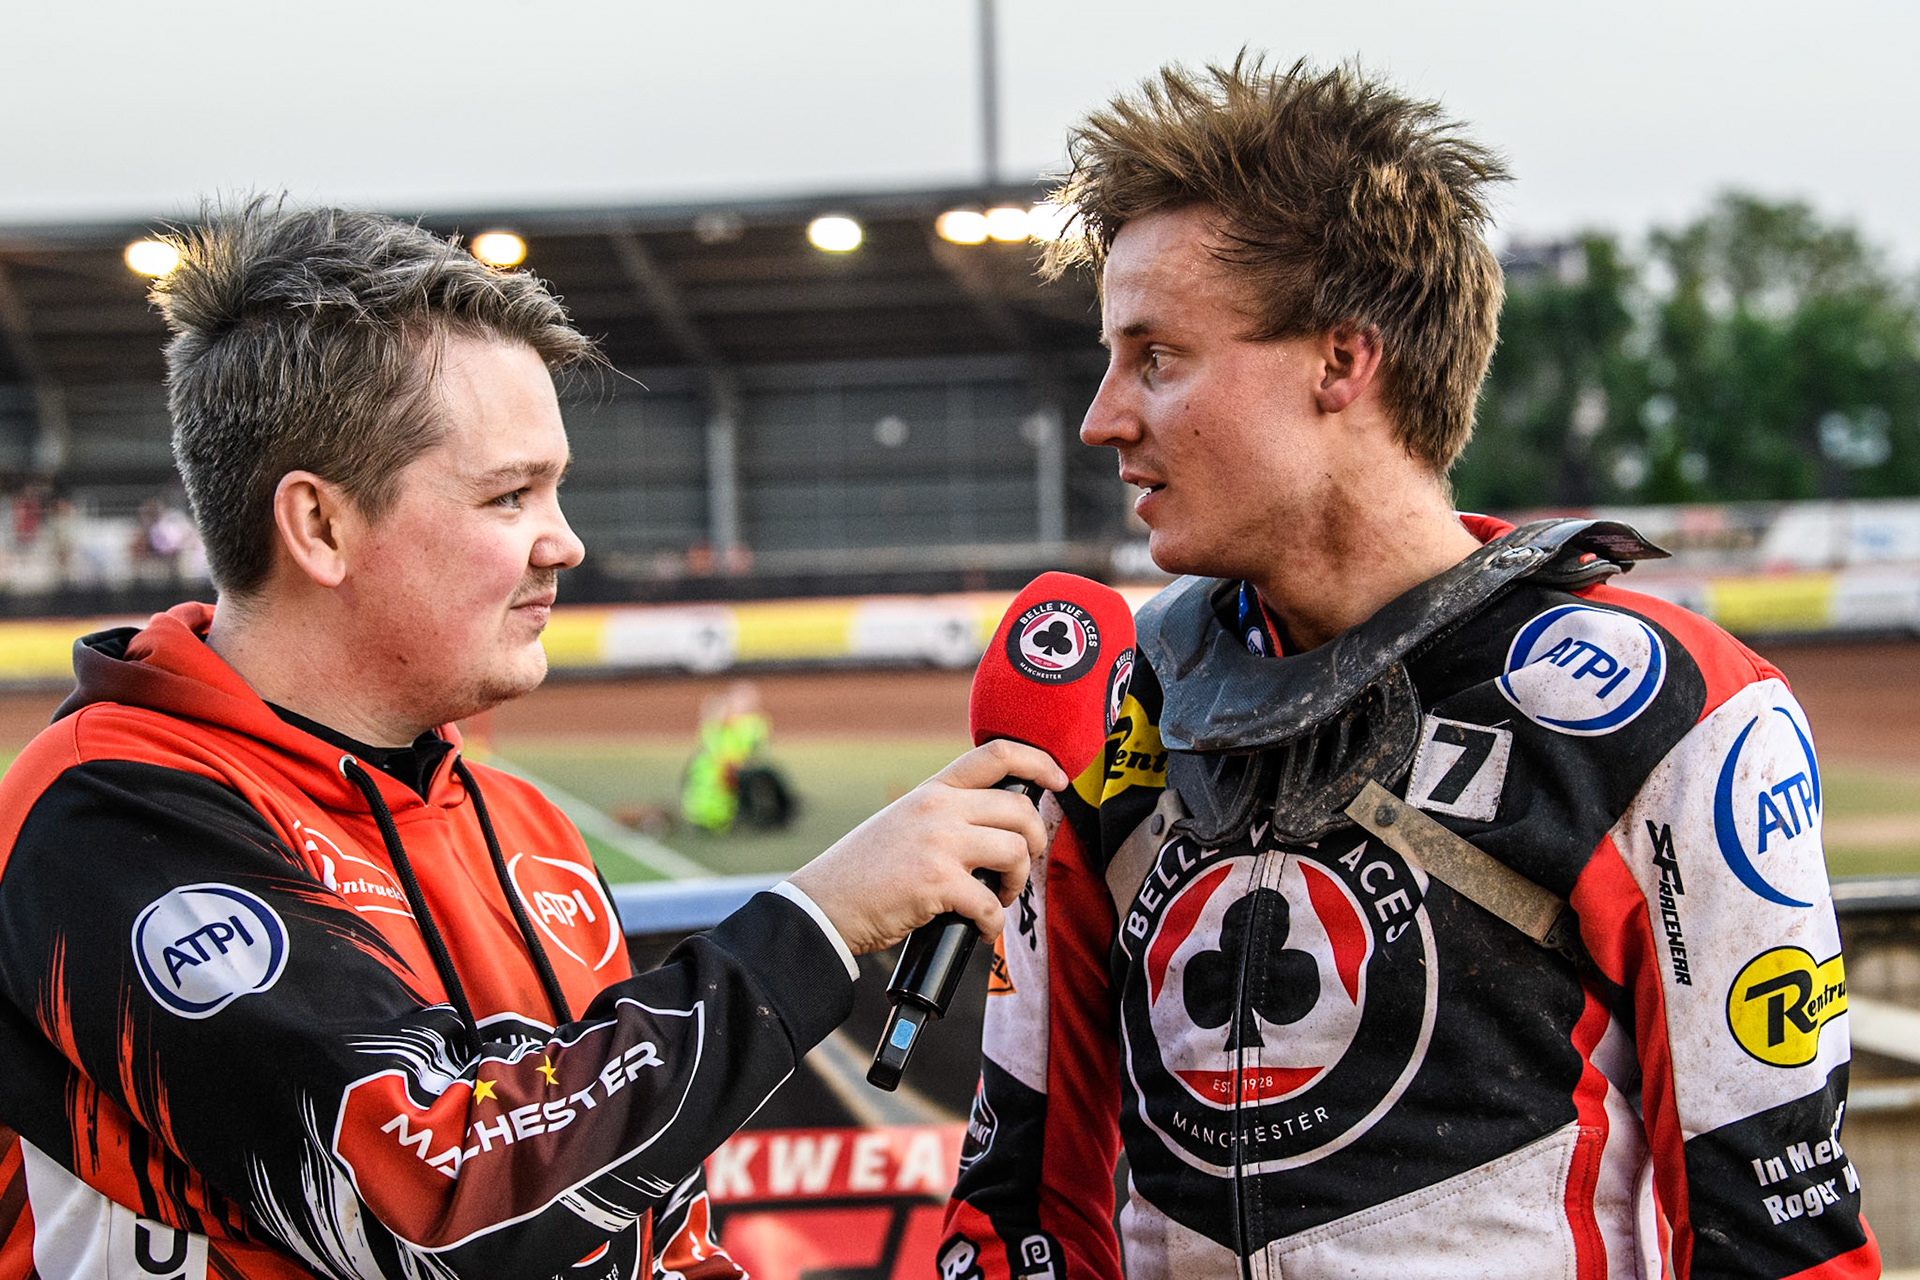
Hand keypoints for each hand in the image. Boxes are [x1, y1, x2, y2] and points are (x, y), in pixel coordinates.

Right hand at [787, 739, 1067, 954]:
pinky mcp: (937, 883)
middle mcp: (938, 809)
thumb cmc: (864, 872)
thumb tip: (995, 831)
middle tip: (1023, 866)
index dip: (1039, 762)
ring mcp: (939, 843)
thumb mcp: (904, 821)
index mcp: (933, 791)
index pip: (997, 754)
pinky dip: (992, 923)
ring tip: (999, 897)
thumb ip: (944, 816)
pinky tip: (978, 928)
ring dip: (1017, 883)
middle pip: (1020, 810)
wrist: (824, 904)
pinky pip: (991, 903)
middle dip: (1036, 842)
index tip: (1059, 781)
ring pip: (1016, 852)